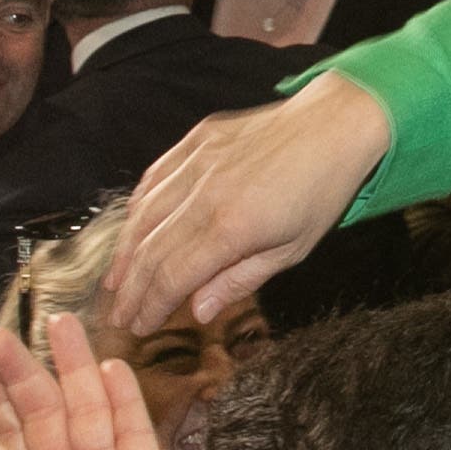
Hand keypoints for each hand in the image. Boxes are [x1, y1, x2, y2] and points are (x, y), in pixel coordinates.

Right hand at [114, 74, 391, 331]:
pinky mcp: (196, 140)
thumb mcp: (292, 249)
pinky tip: (133, 230)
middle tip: (120, 315)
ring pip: (144, 215)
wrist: (335, 124)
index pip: (172, 276)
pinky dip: (139, 208)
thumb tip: (199, 311)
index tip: (138, 326)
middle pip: (150, 251)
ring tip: (116, 283)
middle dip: (131, 289)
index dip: (150, 306)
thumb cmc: (321, 191)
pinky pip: (154, 178)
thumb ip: (240, 280)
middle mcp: (204, 194)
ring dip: (125, 254)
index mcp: (230, 227)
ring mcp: (197, 162)